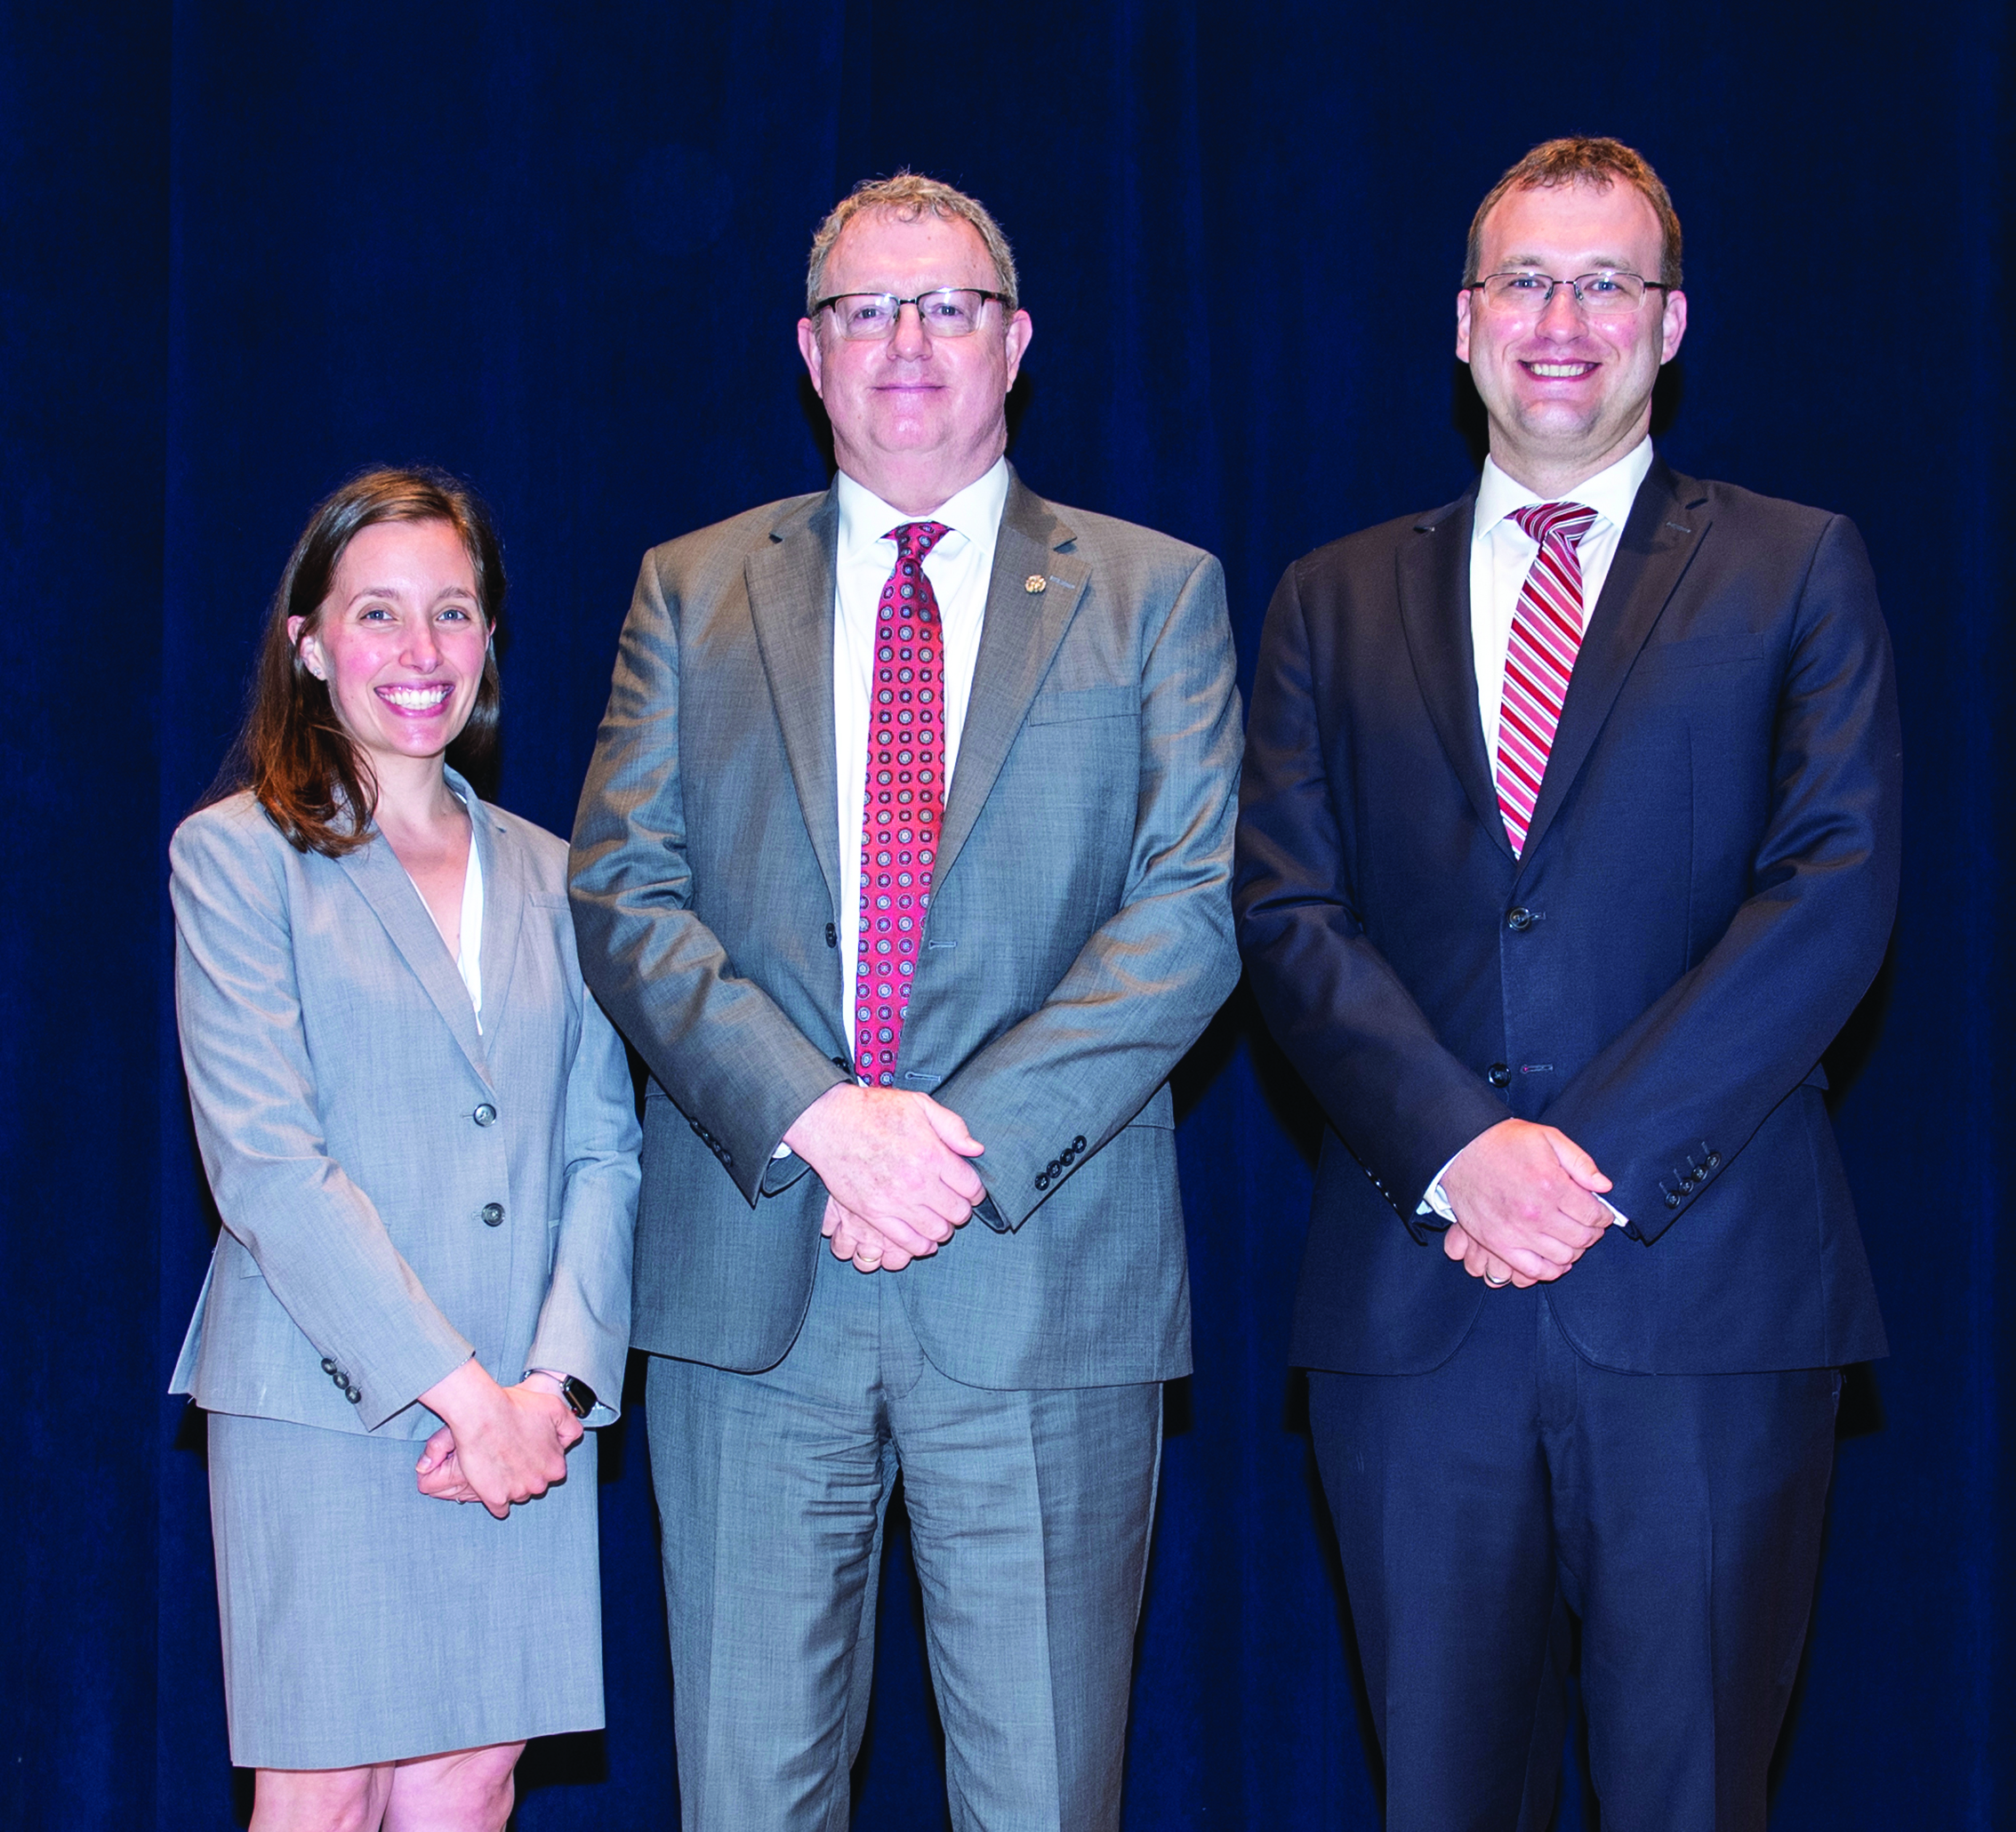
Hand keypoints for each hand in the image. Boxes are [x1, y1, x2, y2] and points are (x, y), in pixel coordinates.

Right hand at [414, 1361, 580, 1516]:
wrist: (480, 1414)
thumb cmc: (514, 1408)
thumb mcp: (555, 1408)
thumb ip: (570, 1427)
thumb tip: (571, 1439)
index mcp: (556, 1465)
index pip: (553, 1468)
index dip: (540, 1455)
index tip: (530, 1446)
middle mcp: (539, 1483)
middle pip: (535, 1482)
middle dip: (527, 1470)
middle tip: (513, 1451)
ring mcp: (517, 1492)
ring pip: (517, 1493)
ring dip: (511, 1482)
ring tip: (500, 1460)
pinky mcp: (495, 1498)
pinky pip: (499, 1506)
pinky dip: (496, 1496)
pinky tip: (492, 1482)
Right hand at [784, 1084, 984, 1258]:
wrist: (830, 1121)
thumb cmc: (875, 1110)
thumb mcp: (920, 1104)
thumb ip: (953, 1126)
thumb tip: (976, 1150)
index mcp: (932, 1153)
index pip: (971, 1187)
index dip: (977, 1193)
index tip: (972, 1192)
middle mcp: (918, 1180)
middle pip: (957, 1212)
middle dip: (962, 1210)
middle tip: (956, 1205)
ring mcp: (896, 1200)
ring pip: (937, 1231)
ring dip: (944, 1229)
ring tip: (940, 1220)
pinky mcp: (874, 1213)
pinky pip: (908, 1242)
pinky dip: (921, 1246)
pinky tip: (925, 1240)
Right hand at [1439, 1118, 1612, 1284]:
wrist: (1460, 1150)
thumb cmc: (1505, 1142)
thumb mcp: (1548, 1137)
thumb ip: (1580, 1161)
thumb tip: (1604, 1186)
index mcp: (1552, 1185)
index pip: (1594, 1214)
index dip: (1604, 1216)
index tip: (1601, 1214)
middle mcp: (1536, 1213)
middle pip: (1582, 1237)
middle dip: (1593, 1233)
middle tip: (1590, 1226)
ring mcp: (1516, 1232)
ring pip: (1563, 1256)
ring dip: (1575, 1250)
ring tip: (1572, 1239)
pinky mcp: (1498, 1244)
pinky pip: (1534, 1270)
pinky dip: (1551, 1269)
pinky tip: (1556, 1258)